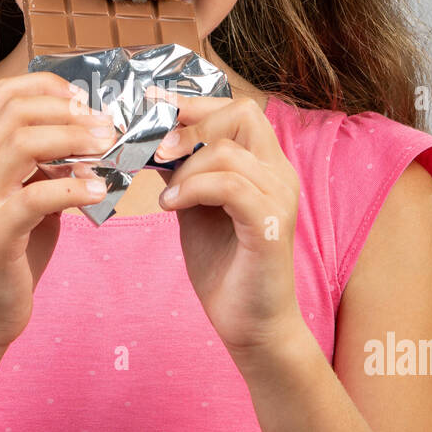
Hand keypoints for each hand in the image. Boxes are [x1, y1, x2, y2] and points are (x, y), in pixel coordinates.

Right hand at [0, 73, 115, 355]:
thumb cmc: (9, 258)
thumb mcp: (30, 202)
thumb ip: (50, 171)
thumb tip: (93, 144)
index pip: (6, 96)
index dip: (49, 87)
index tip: (86, 100)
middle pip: (17, 113)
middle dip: (68, 111)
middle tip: (107, 125)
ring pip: (22, 146)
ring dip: (73, 140)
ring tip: (108, 148)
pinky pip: (34, 198)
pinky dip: (73, 188)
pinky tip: (101, 190)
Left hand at [147, 87, 309, 363]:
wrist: (251, 325)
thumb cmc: (225, 266)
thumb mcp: (194, 206)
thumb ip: (183, 171)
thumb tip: (151, 139)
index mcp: (264, 165)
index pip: (238, 109)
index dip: (194, 105)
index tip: (152, 111)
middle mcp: (279, 174)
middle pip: (242, 113)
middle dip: (191, 124)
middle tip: (156, 150)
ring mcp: (278, 199)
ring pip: (228, 151)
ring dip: (186, 166)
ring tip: (166, 194)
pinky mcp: (269, 227)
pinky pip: (230, 186)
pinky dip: (194, 189)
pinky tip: (172, 206)